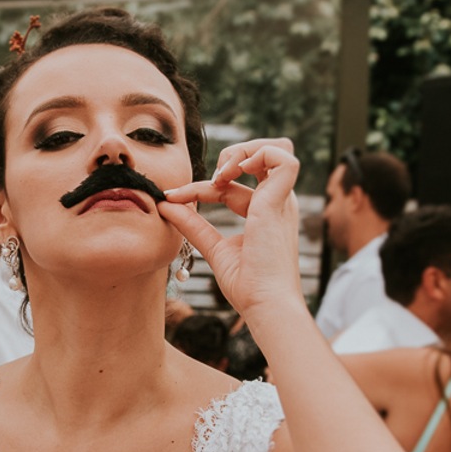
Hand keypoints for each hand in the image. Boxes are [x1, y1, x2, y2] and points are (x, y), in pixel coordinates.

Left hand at [157, 138, 303, 322]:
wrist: (263, 303)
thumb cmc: (246, 285)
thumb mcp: (212, 247)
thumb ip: (192, 225)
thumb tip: (166, 205)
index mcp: (263, 213)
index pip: (228, 187)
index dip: (199, 188)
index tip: (171, 196)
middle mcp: (275, 203)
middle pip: (260, 157)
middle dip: (231, 155)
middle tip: (209, 178)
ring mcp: (281, 200)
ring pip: (275, 149)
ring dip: (244, 150)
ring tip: (221, 172)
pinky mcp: (281, 201)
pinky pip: (283, 158)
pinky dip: (257, 154)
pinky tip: (232, 172)